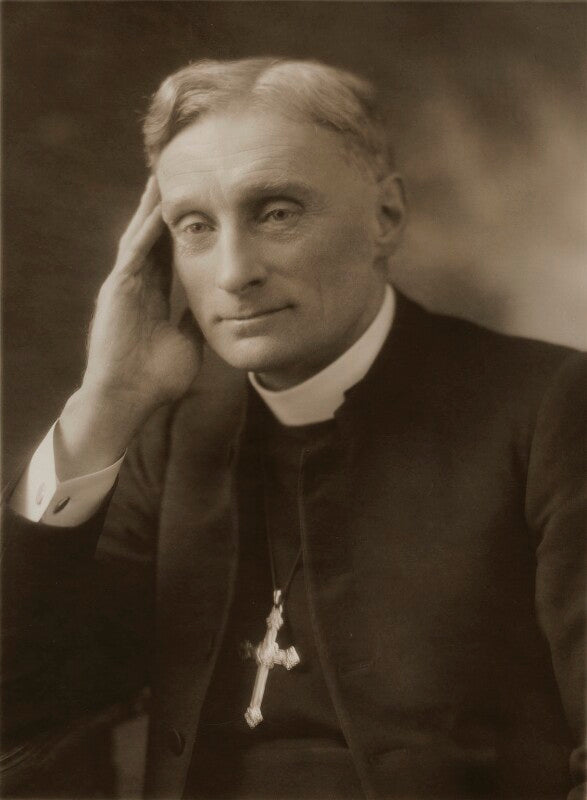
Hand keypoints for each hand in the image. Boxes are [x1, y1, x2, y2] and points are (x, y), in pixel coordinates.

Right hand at [55, 178, 202, 478]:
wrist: (130, 398)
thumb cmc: (157, 377)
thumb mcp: (187, 341)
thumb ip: (195, 320)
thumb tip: (216, 307)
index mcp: (151, 295)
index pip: (166, 252)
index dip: (180, 227)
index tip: (196, 203)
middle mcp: (135, 284)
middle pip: (151, 236)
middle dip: (163, 206)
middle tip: (177, 174)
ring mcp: (124, 285)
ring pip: (140, 236)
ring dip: (151, 207)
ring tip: (163, 176)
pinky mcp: (117, 290)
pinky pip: (134, 252)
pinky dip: (147, 230)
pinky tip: (160, 208)